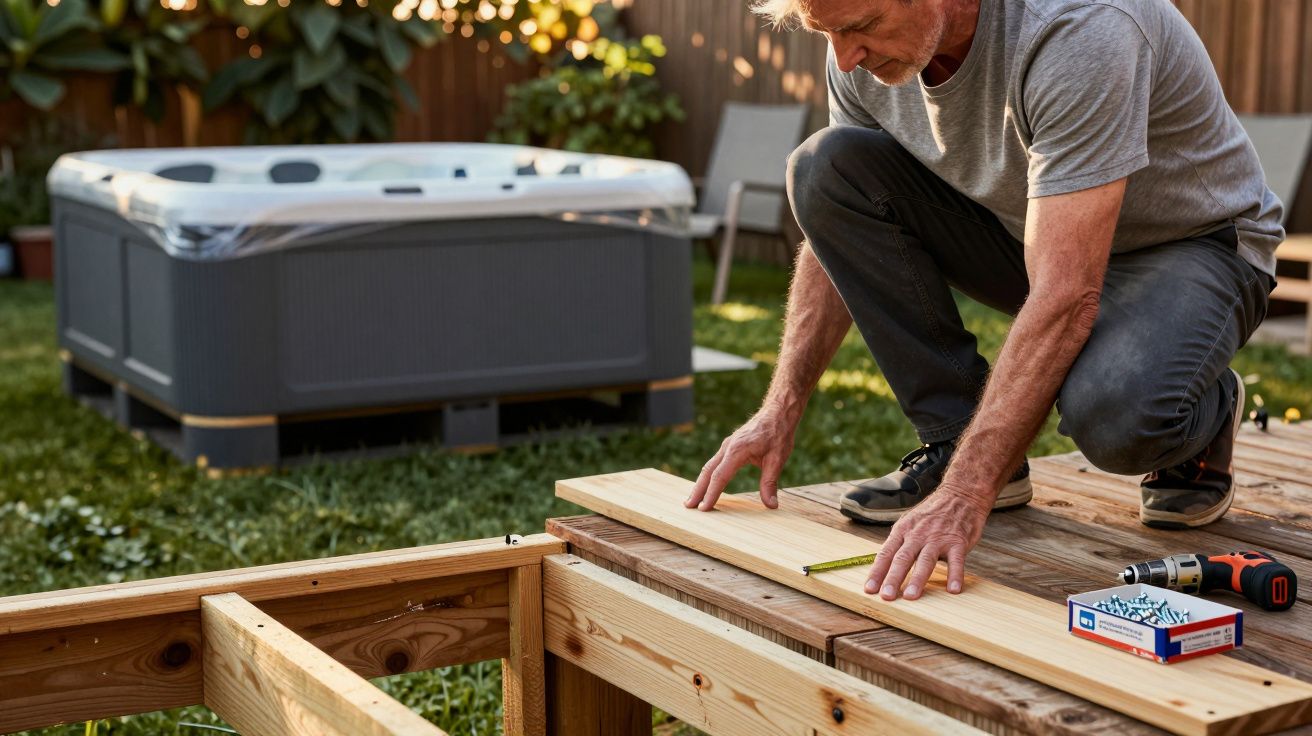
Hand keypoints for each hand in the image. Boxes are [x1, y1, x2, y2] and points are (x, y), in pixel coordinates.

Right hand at [685, 409, 796, 510]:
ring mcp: (727, 446)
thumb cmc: (778, 433)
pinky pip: (715, 462)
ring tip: (693, 499)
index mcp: (737, 450)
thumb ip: (770, 483)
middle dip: (697, 490)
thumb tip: (771, 505)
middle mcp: (728, 447)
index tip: (704, 508)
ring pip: (709, 466)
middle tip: (688, 507)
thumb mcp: (778, 459)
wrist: (777, 412)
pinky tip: (706, 484)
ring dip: (700, 483)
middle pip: (707, 471)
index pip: (719, 476)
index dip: (711, 493)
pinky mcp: (729, 446)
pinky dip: (708, 475)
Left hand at [864, 484, 990, 599]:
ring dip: (918, 579)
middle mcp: (918, 535)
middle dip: (893, 578)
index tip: (869, 589)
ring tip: (911, 596)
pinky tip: (953, 589)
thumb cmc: (932, 514)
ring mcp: (938, 538)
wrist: (960, 495)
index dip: (877, 572)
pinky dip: (955, 575)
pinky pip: (957, 560)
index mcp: (903, 531)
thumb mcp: (909, 524)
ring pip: (926, 560)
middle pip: (902, 558)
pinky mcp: (958, 541)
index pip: (886, 553)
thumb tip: (884, 568)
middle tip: (886, 596)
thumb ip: (899, 544)